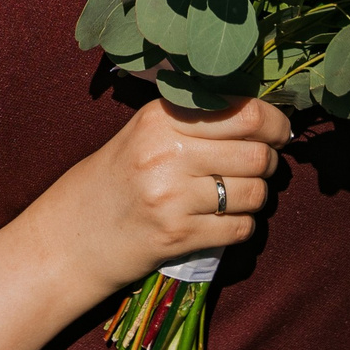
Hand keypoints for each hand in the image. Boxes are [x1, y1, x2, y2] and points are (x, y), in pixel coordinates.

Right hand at [41, 97, 289, 294]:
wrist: (70, 237)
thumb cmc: (115, 180)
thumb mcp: (145, 134)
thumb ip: (195, 119)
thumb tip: (263, 115)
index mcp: (161, 118)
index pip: (244, 113)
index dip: (275, 123)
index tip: (279, 132)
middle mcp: (166, 153)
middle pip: (257, 154)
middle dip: (270, 163)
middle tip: (261, 167)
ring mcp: (172, 197)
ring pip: (255, 194)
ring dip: (258, 198)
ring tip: (238, 196)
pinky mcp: (177, 236)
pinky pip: (240, 229)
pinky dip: (243, 227)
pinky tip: (225, 222)